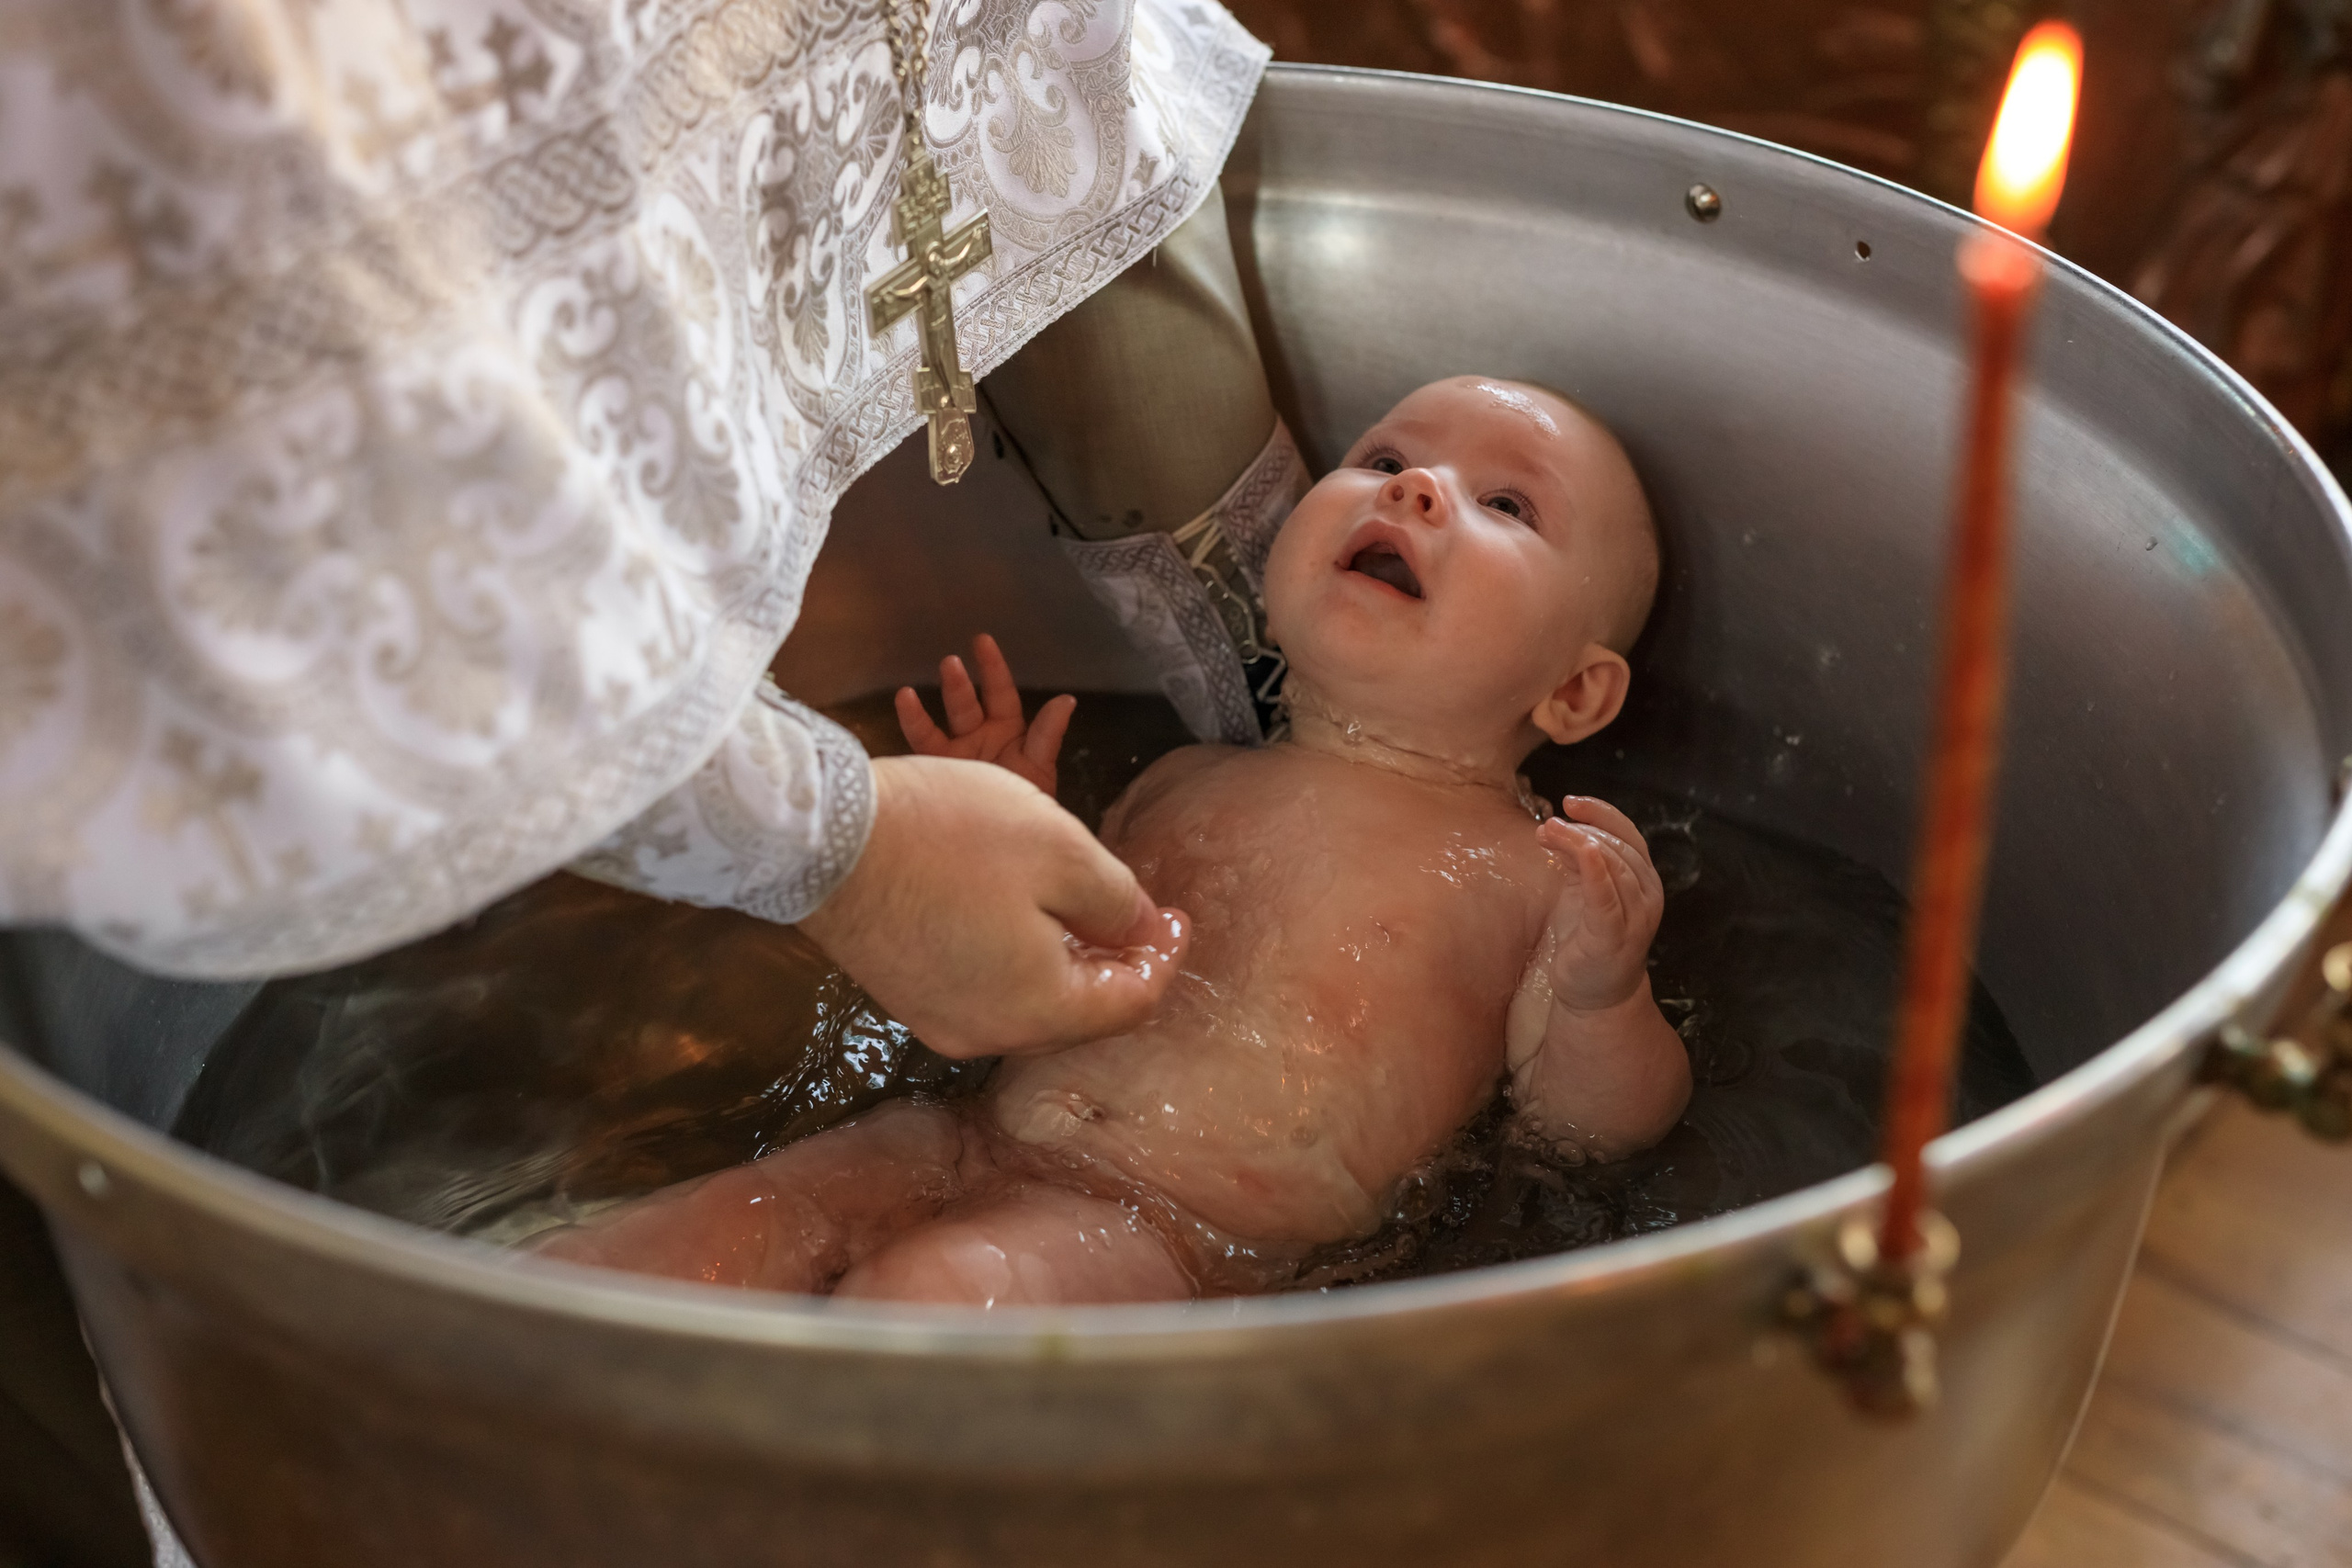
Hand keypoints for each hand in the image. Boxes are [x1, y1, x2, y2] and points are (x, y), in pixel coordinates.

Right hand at [798, 754, 1189, 1057]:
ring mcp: (939, 1020)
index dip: (1164, 957)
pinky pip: (984, 990)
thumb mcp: (1062, 850)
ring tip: (1082, 906)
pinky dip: (1019, 960)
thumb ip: (1117, 901)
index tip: (1176, 914)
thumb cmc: (949, 836)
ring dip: (1067, 961)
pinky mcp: (906, 995)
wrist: (822, 837)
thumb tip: (1141, 931)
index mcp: (1040, 1009)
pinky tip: (1020, 912)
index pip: (1130, 1003)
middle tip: (1139, 911)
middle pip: (1080, 1013)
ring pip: (1031, 1004)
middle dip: (1117, 963)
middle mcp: (989, 1034)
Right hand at [895, 634, 1074, 796]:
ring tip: (915, 688)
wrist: (1008, 848)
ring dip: (931, 706)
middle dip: (959, 684)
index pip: (1000, 693)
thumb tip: (1067, 700)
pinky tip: (904, 701)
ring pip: (942, 722)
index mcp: (1008, 731)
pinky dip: (912, 723)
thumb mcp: (1040, 769)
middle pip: (967, 704)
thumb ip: (1047, 735)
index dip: (992, 668)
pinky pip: (922, 746)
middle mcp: (979, 736)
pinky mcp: (936, 773)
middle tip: (951, 663)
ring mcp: (955, 754)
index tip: (981, 641)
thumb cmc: (1029, 806)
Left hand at [1536, 796, 1664, 1014]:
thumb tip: (1559, 827)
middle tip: (1548, 823)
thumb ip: (1580, 861)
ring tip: (1546, 833)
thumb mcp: (1584, 891)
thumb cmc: (1590, 939)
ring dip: (1578, 843)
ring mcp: (1634, 917)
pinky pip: (1606, 897)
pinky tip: (1580, 850)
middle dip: (1582, 828)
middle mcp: (1647, 894)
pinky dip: (1595, 870)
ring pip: (1611, 866)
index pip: (1628, 834)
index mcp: (1643, 879)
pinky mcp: (1612, 936)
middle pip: (1618, 847)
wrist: (1595, 993)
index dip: (1601, 812)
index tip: (1570, 801)